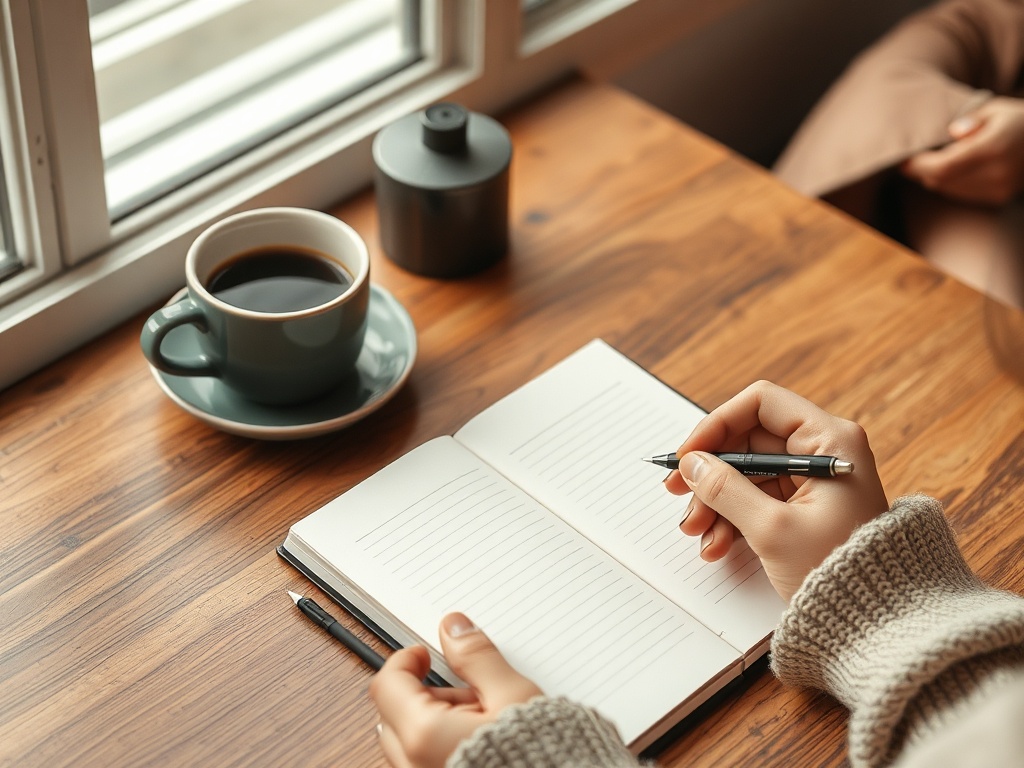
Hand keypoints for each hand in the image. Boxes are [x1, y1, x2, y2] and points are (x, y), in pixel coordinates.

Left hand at [369, 613, 541, 767]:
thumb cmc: (540, 758)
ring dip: (435, 721)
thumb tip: (454, 629)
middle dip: (426, 693)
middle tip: (469, 690)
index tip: (426, 653)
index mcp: (424, 734)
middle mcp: (413, 763)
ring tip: (484, 721)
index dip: (406, 659)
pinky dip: (441, 745)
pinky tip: (480, 743)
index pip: (388, 683)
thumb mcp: (512, 695)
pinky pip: (423, 761)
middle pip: (395, 712)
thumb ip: (477, 657)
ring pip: (409, 739)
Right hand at [664, 381, 887, 600]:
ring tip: (698, 533)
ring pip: (746, 474)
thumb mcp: (772, 529)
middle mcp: (823, 452)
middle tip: (677, 493)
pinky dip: (732, 519)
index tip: (689, 454)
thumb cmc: (841, 572)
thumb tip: (692, 464)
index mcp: (829, 440)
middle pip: (747, 441)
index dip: (718, 424)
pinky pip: (757, 499)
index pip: (761, 404)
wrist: (878, 622)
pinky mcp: (805, 507)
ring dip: (715, 501)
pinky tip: (717, 545)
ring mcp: (814, 480)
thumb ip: (725, 490)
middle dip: (710, 472)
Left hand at [900, 96, 1023, 204]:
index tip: (902, 161)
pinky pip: (961, 194)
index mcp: (991, 148)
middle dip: (922, 172)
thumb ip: (971, 120)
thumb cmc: (1019, 120)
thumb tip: (952, 132)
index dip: (917, 167)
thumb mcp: (997, 109)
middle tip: (912, 159)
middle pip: (941, 181)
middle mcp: (995, 173)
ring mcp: (998, 189)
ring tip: (933, 161)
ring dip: (935, 178)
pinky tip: (955, 170)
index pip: (942, 167)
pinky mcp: (998, 198)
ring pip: (948, 190)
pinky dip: (951, 184)